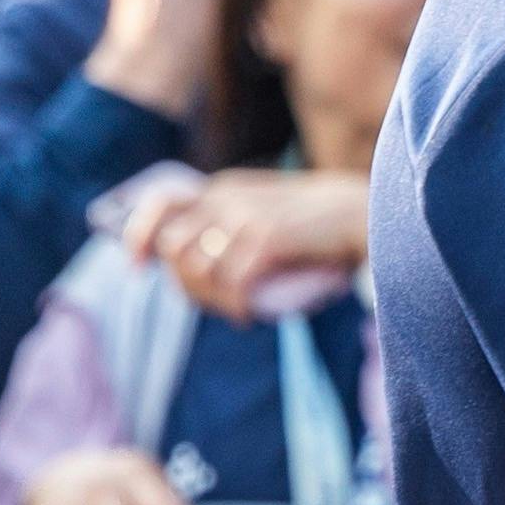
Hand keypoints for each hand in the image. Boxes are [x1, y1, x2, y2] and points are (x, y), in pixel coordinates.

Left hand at [126, 169, 367, 323]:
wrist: (367, 212)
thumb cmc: (319, 221)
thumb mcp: (267, 206)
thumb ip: (234, 218)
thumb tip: (191, 256)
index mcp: (225, 189)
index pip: (160, 205)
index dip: (138, 237)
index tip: (137, 266)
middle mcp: (228, 200)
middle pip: (173, 248)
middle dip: (184, 282)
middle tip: (213, 301)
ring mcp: (247, 219)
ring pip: (198, 270)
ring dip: (211, 300)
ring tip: (235, 308)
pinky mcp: (268, 240)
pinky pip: (233, 285)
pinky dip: (237, 307)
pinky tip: (250, 315)